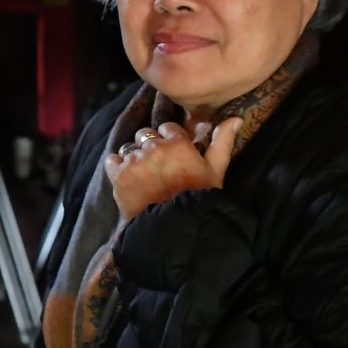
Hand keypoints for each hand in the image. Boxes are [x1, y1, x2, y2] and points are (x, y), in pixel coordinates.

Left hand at [105, 117, 242, 221]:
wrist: (176, 228)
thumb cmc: (200, 198)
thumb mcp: (216, 171)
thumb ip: (222, 142)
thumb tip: (235, 118)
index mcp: (178, 143)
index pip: (167, 127)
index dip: (170, 139)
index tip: (173, 153)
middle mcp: (154, 147)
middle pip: (146, 135)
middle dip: (151, 146)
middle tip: (158, 166)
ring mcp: (134, 161)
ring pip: (129, 147)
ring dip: (135, 157)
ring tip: (144, 175)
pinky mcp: (118, 175)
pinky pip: (112, 160)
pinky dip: (117, 166)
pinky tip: (128, 178)